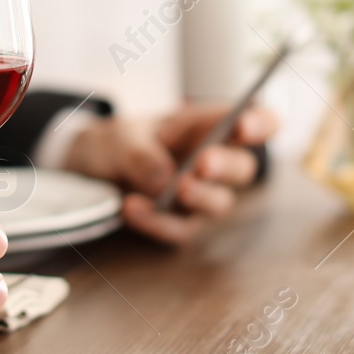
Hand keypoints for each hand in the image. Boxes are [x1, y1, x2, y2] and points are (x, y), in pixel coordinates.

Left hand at [63, 105, 276, 243]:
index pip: (256, 123)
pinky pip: (177, 229)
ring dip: (200, 196)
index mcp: (209, 126)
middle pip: (243, 168)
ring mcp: (199, 196)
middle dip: (226, 165)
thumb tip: (163, 180)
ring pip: (218, 203)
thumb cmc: (120, 142)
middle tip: (204, 163)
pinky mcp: (179, 224)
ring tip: (176, 188)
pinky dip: (155, 221)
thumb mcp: (120, 136)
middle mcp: (213, 163)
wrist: (92, 168)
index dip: (260, 124)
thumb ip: (140, 152)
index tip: (244, 125)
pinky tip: (131, 207)